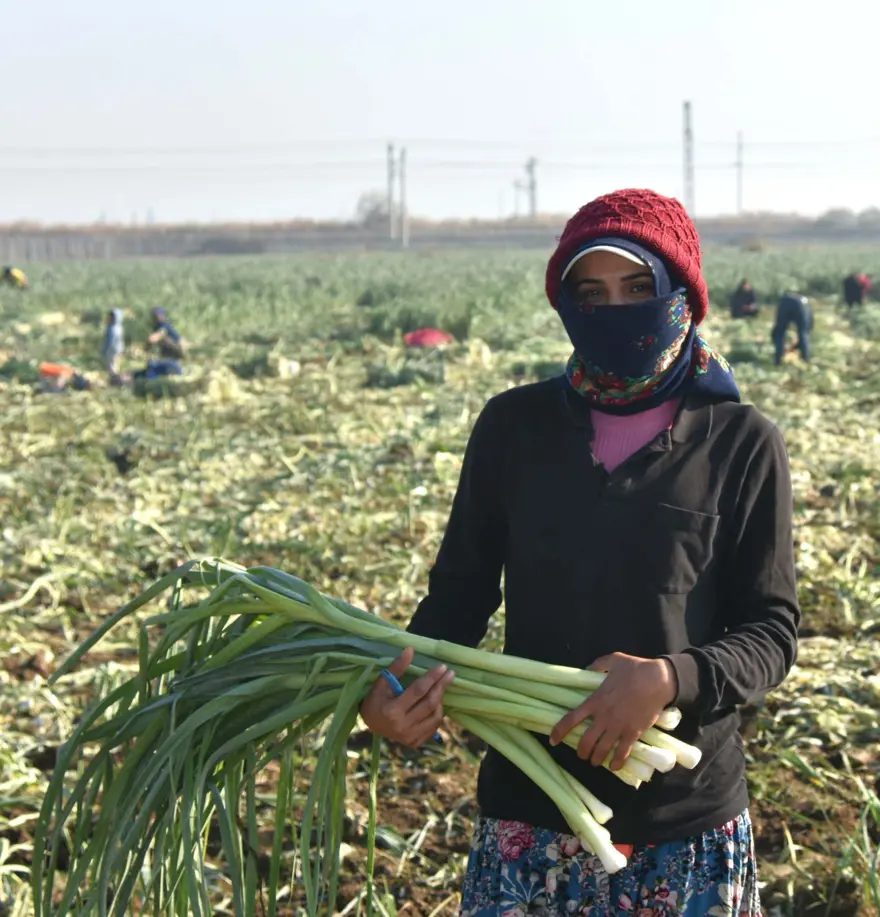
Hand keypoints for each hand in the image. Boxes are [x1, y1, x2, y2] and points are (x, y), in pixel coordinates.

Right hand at [360, 647, 455, 747]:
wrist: (370, 725)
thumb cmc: (375, 701)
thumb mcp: (381, 683)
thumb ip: (396, 667)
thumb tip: (411, 650)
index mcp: (393, 711)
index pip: (418, 690)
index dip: (432, 677)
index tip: (442, 667)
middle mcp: (403, 726)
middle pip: (429, 703)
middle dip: (441, 686)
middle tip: (450, 674)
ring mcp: (411, 737)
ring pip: (435, 716)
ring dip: (440, 700)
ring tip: (440, 688)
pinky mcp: (416, 743)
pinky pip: (434, 727)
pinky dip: (437, 714)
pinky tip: (436, 704)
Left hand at [550, 653, 677, 770]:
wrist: (658, 680)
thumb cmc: (635, 669)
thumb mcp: (613, 660)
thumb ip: (597, 665)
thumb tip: (587, 669)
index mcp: (596, 700)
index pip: (571, 718)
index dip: (559, 731)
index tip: (553, 740)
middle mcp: (604, 716)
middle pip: (586, 741)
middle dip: (581, 751)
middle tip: (582, 754)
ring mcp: (619, 726)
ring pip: (602, 750)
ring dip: (596, 759)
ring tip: (595, 761)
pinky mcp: (634, 733)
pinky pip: (623, 753)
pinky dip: (617, 762)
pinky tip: (614, 767)